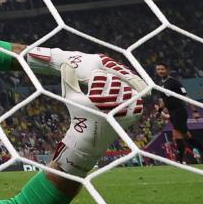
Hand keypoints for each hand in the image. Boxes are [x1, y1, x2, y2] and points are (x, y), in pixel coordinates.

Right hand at [50, 57, 147, 176]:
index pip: (100, 76)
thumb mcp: (71, 98)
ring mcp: (124, 111)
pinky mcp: (133, 116)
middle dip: (109, 81)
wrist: (91, 140)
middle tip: (104, 83)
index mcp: (96, 99)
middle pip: (115, 81)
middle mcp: (112, 105)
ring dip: (121, 87)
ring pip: (127, 88)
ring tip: (112, 90)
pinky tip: (123, 97)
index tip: (93, 80)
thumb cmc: (79, 116)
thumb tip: (66, 63)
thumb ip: (69, 80)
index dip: (96, 76)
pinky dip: (132, 97)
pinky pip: (136, 99)